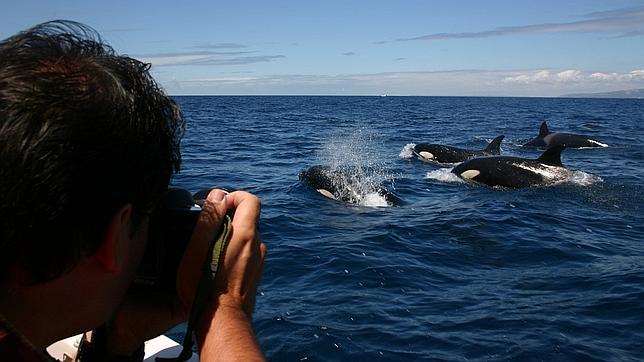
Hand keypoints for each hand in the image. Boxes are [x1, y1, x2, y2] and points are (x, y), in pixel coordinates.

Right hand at [176, 189, 266, 359]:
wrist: (222, 322)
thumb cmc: (204, 288)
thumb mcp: (196, 250)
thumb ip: (208, 219)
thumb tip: (218, 195)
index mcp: (245, 234)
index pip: (251, 200)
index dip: (234, 196)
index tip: (217, 206)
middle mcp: (257, 245)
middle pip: (247, 219)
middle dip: (228, 218)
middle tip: (206, 232)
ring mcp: (259, 261)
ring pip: (246, 237)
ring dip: (230, 237)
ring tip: (208, 253)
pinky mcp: (256, 274)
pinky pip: (246, 254)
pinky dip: (234, 253)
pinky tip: (217, 268)